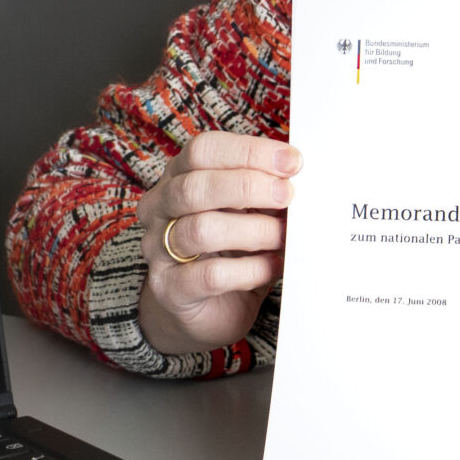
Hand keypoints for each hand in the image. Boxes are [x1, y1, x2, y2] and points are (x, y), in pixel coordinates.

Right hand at [134, 132, 301, 355]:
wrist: (204, 310)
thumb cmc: (230, 251)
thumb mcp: (246, 212)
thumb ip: (264, 191)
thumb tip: (300, 175)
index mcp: (178, 177)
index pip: (203, 150)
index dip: (248, 151)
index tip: (292, 161)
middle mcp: (159, 209)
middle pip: (195, 186)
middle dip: (248, 186)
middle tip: (288, 195)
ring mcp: (159, 250)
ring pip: (202, 230)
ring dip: (253, 231)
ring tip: (283, 236)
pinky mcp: (171, 289)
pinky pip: (211, 275)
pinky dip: (251, 269)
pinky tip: (273, 266)